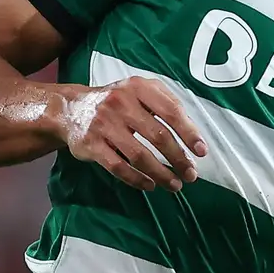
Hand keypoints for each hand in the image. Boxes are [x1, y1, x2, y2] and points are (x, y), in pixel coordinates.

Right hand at [59, 75, 207, 192]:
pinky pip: (118, 167)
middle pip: (157, 135)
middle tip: (190, 174)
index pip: (170, 110)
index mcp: (137, 87)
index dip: (189, 132)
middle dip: (178, 158)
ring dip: (161, 174)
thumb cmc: (116, 101)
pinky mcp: (91, 144)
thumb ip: (165, 102)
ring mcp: (104, 124)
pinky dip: (137, 179)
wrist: (71, 108)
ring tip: (175, 184)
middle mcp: (120, 102)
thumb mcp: (139, 90)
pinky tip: (150, 185)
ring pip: (139, 155)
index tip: (201, 151)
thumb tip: (192, 132)